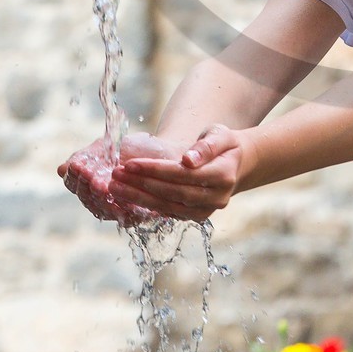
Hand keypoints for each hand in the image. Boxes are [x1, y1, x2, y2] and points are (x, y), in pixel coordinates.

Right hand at [58, 135, 157, 226]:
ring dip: (101, 197)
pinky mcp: (137, 216)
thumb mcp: (108, 148)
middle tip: (88, 173)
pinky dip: (123, 209)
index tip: (77, 164)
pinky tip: (122, 200)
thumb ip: (87, 158)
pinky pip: (126, 217)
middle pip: (86, 198)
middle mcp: (100, 201)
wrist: (166, 153)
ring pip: (102, 208)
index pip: (74, 183)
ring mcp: (116, 211)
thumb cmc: (135, 149)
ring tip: (102, 184)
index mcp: (89, 184)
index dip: (74, 176)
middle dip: (87, 185)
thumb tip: (61, 170)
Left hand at [109, 124, 250, 223]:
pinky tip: (128, 197)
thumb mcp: (221, 134)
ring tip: (116, 188)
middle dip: (141, 185)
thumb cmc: (225, 145)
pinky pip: (169, 212)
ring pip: (168, 207)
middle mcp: (216, 198)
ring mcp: (206, 211)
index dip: (155, 170)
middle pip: (172, 193)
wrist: (237, 164)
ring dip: (139, 198)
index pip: (182, 175)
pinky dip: (147, 206)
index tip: (130, 164)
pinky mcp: (196, 217)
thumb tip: (187, 160)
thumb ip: (206, 145)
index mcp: (223, 175)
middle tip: (116, 176)